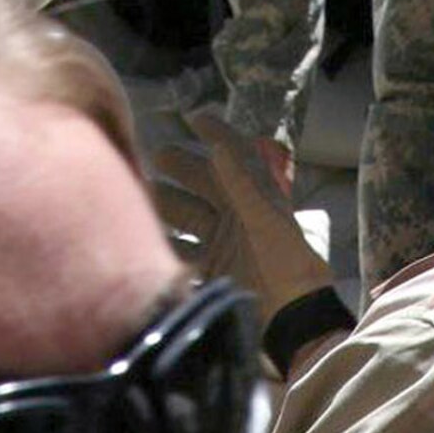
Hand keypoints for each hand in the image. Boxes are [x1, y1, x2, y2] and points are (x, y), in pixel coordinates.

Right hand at [150, 108, 332, 319]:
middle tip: (157, 156)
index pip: (234, 155)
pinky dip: (165, 243)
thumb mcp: (266, 219)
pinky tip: (147, 236)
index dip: (216, 133)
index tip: (192, 116)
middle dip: (179, 166)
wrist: (290, 315)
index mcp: (255, 196)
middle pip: (201, 181)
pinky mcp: (209, 268)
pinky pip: (181, 249)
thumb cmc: (286, 263)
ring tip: (143, 195)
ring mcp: (221, 241)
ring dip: (165, 204)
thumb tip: (217, 147)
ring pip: (185, 214)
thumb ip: (243, 184)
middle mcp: (236, 213)